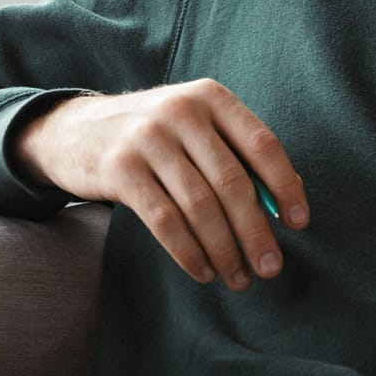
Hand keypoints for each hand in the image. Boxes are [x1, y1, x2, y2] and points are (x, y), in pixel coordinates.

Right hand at [11, 80, 308, 291]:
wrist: (76, 129)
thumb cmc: (155, 137)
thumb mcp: (195, 129)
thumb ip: (236, 157)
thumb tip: (284, 206)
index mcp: (210, 97)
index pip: (262, 144)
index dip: (285, 186)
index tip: (299, 224)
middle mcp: (181, 110)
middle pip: (232, 182)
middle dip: (256, 231)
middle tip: (270, 268)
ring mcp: (147, 137)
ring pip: (199, 206)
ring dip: (224, 249)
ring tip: (238, 278)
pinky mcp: (120, 168)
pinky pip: (164, 220)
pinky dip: (189, 251)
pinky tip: (203, 271)